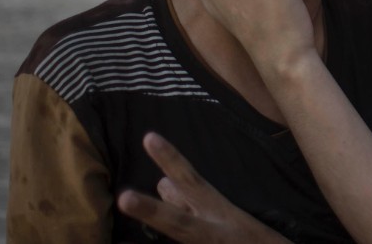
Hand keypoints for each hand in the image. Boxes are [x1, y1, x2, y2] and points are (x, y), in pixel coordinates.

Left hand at [117, 132, 289, 243]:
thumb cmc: (247, 236)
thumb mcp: (222, 212)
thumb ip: (190, 200)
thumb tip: (161, 183)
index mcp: (216, 209)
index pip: (190, 179)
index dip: (170, 158)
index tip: (148, 137)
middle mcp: (207, 228)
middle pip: (176, 220)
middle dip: (151, 211)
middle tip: (124, 199)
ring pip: (175, 230)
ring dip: (155, 219)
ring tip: (129, 205)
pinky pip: (179, 242)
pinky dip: (159, 241)